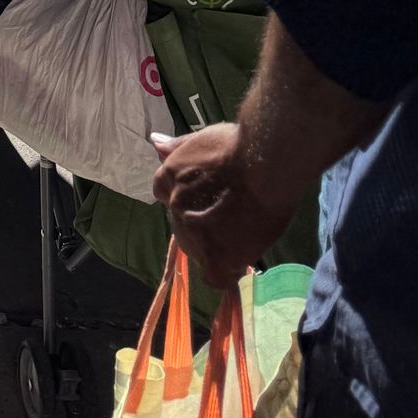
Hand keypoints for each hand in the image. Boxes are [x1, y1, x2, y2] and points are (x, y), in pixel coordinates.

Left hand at [150, 126, 290, 288]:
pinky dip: (225, 276)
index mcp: (167, 179)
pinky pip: (214, 276)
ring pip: (200, 251)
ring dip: (216, 249)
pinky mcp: (214, 256)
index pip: (170, 198)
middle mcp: (174, 207)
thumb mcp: (202, 141)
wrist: (263, 165)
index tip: (210, 202)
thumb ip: (178, 148)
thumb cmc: (239, 147)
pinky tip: (237, 269)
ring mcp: (193, 233)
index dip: (192, 202)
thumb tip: (154, 142)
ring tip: (241, 238)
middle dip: (201, 226)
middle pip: (184, 226)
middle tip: (228, 221)